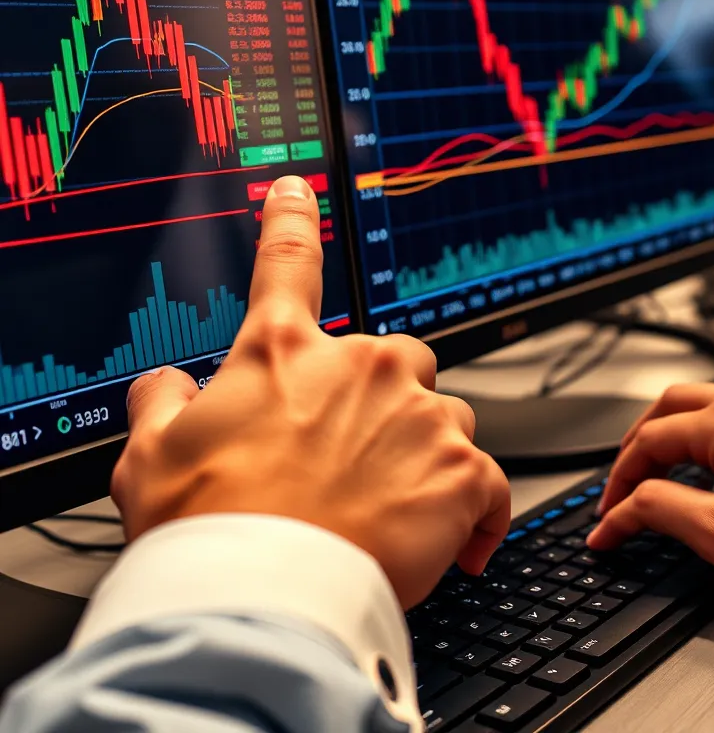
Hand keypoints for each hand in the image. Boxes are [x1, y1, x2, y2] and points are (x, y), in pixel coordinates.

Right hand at [111, 175, 510, 608]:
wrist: (264, 598)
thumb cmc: (209, 529)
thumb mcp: (152, 459)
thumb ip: (161, 406)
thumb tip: (163, 385)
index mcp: (285, 351)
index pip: (287, 263)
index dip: (290, 218)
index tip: (297, 188)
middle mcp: (360, 366)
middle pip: (395, 356)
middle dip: (382, 397)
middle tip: (354, 457)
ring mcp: (417, 412)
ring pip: (443, 413)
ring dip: (426, 450)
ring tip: (388, 508)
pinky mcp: (460, 468)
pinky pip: (487, 479)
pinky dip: (476, 510)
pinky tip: (454, 543)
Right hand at [589, 376, 713, 597]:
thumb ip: (663, 511)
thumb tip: (624, 508)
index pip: (647, 443)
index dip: (618, 483)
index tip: (608, 519)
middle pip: (671, 405)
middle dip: (639, 441)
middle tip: (625, 479)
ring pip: (712, 399)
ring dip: (679, 429)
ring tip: (669, 467)